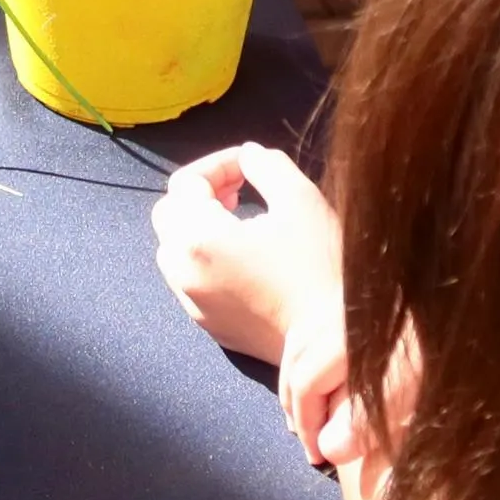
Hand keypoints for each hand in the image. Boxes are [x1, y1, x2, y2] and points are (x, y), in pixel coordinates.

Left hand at [154, 143, 343, 387]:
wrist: (332, 342)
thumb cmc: (318, 267)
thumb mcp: (299, 199)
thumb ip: (266, 165)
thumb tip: (248, 156)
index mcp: (199, 237)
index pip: (186, 182)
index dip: (218, 164)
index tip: (250, 166)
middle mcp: (183, 271)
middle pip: (168, 214)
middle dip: (199, 193)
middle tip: (238, 189)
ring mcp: (192, 302)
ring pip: (172, 249)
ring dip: (196, 226)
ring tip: (237, 222)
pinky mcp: (207, 324)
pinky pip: (188, 280)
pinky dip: (203, 258)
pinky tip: (242, 258)